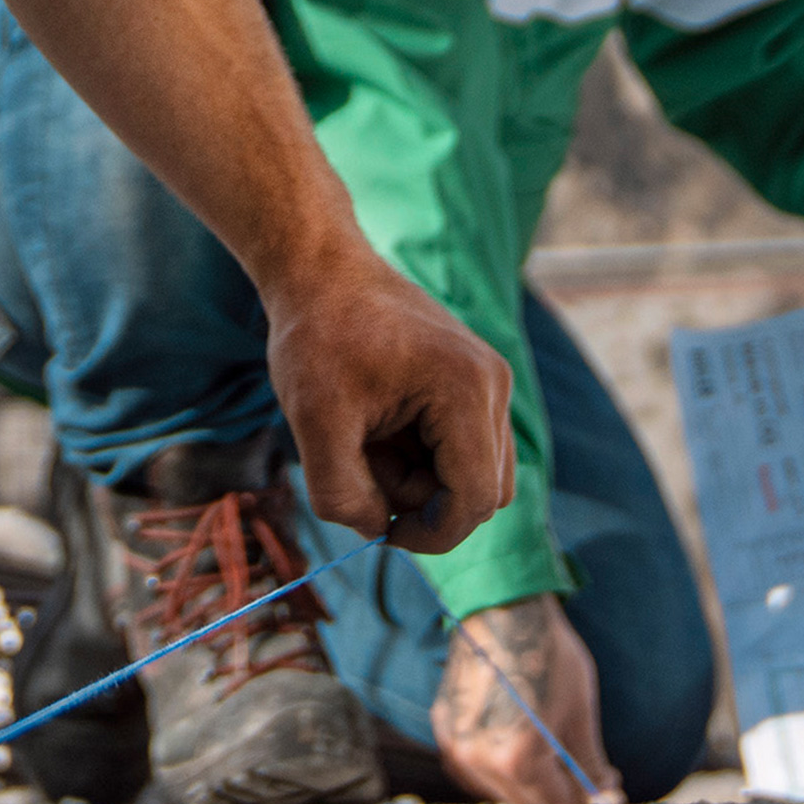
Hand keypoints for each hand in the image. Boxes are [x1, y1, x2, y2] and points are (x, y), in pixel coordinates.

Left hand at [263, 237, 512, 555]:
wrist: (317, 269)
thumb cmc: (316, 335)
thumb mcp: (312, 421)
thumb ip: (342, 494)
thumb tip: (377, 529)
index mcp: (466, 390)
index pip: (475, 499)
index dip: (429, 533)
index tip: (378, 530)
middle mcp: (491, 384)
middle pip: (482, 492)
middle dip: (422, 500)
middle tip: (363, 464)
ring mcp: (486, 381)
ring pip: (474, 473)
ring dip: (420, 478)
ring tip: (366, 438)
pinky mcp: (471, 382)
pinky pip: (461, 447)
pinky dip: (420, 454)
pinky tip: (377, 424)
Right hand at [432, 593, 619, 803]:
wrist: (500, 603)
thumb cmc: (546, 652)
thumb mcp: (579, 709)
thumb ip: (589, 762)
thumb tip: (605, 795)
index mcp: (517, 759)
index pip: (558, 803)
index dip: (587, 801)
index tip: (608, 791)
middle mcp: (480, 760)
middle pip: (527, 801)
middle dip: (561, 793)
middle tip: (589, 778)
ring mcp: (456, 745)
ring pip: (499, 788)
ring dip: (529, 784)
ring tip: (558, 760)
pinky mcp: (445, 728)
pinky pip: (475, 767)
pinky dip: (500, 767)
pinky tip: (520, 749)